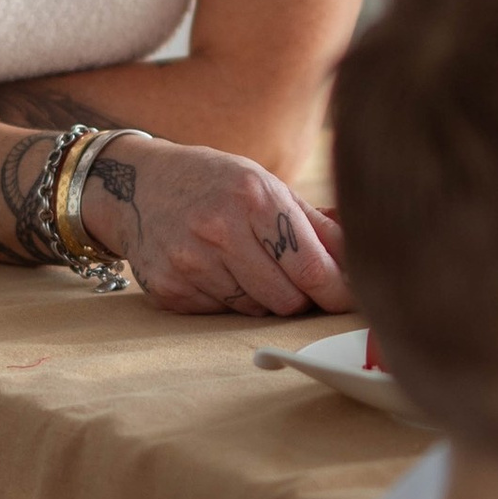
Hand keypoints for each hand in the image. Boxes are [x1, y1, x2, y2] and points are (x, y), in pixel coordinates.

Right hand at [84, 135, 350, 316]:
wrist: (134, 185)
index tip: (348, 297)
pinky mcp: (170, 291)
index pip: (312, 269)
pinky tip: (215, 271)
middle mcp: (219, 229)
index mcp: (254, 197)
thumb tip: (362, 262)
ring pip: (255, 312)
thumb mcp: (265, 185)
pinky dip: (228, 300)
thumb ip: (316, 226)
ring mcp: (189, 263)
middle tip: (293, 278)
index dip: (338, 292)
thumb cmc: (214, 183)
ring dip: (263, 298)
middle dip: (299, 296)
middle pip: (288, 301)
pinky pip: (221, 315)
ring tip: (248, 266)